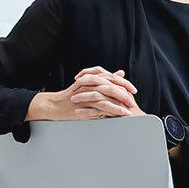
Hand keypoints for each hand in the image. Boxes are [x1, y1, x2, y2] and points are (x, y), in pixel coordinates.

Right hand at [25, 66, 143, 120]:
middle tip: (133, 100)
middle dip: (125, 92)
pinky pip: (102, 105)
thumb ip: (105, 80)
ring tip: (130, 109)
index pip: (112, 78)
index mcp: (93, 78)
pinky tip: (121, 114)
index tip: (133, 90)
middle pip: (112, 84)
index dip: (124, 84)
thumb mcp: (89, 87)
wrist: (55, 105)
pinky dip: (114, 109)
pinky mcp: (85, 103)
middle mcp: (91, 83)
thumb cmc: (72, 97)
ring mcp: (88, 92)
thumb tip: (120, 74)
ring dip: (121, 102)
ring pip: (108, 95)